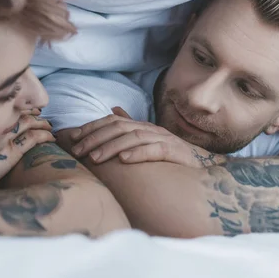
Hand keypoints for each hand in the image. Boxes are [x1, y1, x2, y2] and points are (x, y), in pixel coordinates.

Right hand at [0, 109, 54, 192]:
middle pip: (16, 113)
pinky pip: (33, 138)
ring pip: (27, 123)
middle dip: (28, 112)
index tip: (22, 107)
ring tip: (48, 124)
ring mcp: (3, 137)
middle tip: (38, 111)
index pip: (3, 110)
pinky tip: (50, 136)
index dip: (13, 108)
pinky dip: (43, 135)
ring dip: (39, 122)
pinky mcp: (11, 151)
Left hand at [69, 106, 225, 167]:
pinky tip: (124, 160)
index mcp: (142, 126)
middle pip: (119, 128)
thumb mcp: (148, 140)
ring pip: (133, 138)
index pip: (113, 121)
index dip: (92, 127)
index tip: (74, 138)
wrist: (204, 167)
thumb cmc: (172, 155)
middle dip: (96, 138)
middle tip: (78, 151)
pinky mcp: (175, 151)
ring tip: (95, 158)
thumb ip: (131, 125)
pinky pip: (155, 150)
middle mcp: (151, 129)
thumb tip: (113, 110)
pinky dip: (138, 154)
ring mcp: (164, 139)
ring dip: (112, 147)